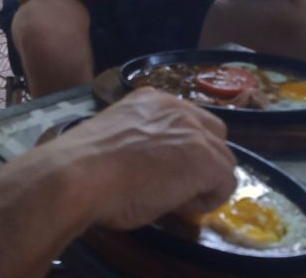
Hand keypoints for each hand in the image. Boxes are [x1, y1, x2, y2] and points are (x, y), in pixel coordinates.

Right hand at [51, 89, 235, 230]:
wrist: (79, 174)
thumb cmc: (86, 165)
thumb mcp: (117, 139)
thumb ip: (142, 142)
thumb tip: (152, 167)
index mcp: (151, 99)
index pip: (187, 120)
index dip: (181, 148)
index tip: (162, 169)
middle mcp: (177, 107)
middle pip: (214, 134)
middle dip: (202, 159)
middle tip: (175, 184)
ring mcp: (194, 131)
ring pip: (223, 159)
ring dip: (204, 180)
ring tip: (173, 198)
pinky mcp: (206, 160)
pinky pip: (225, 183)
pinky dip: (208, 199)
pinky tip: (178, 206)